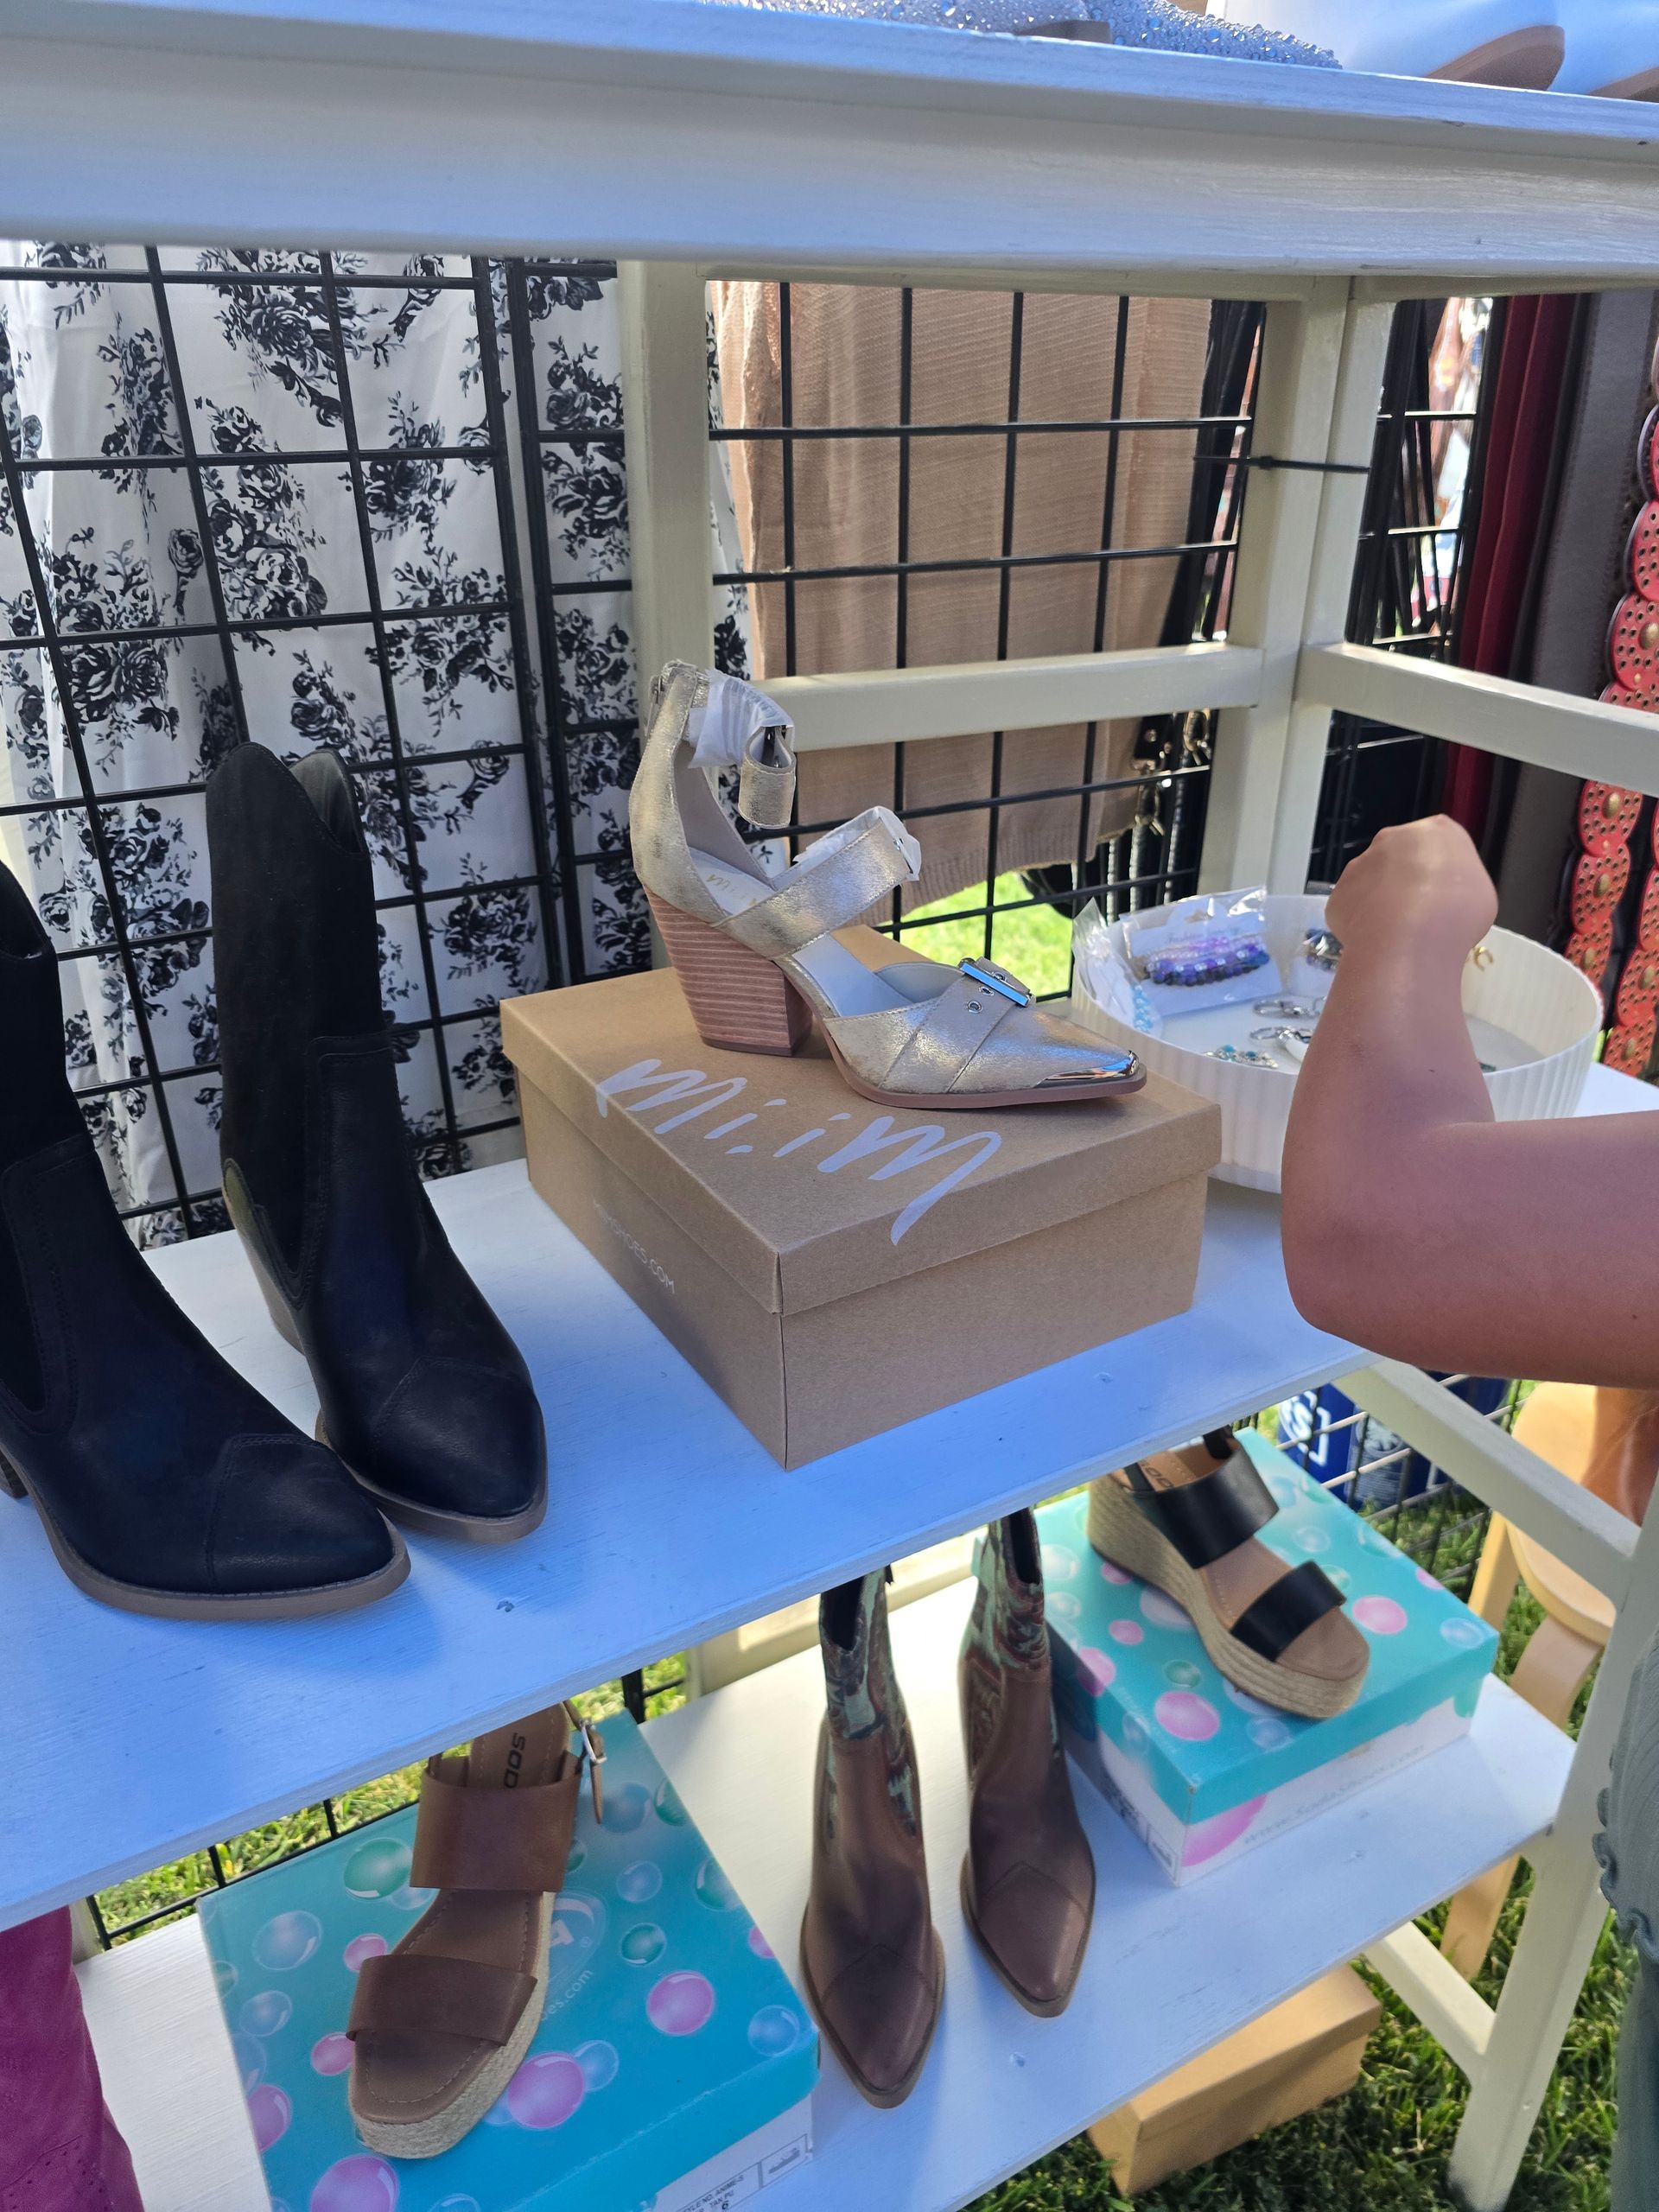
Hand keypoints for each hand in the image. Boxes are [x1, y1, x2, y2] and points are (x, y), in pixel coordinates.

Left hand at [1324, 815, 1496, 963]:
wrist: (1411, 936)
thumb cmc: (1459, 910)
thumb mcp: (1480, 893)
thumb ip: (1458, 885)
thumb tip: (1441, 898)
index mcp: (1436, 830)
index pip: (1437, 845)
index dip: (1439, 875)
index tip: (1443, 899)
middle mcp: (1392, 838)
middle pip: (1399, 860)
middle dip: (1405, 885)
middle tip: (1419, 917)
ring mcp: (1359, 864)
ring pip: (1371, 884)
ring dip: (1381, 904)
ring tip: (1397, 935)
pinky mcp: (1337, 894)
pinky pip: (1352, 910)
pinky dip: (1361, 925)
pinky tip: (1377, 942)